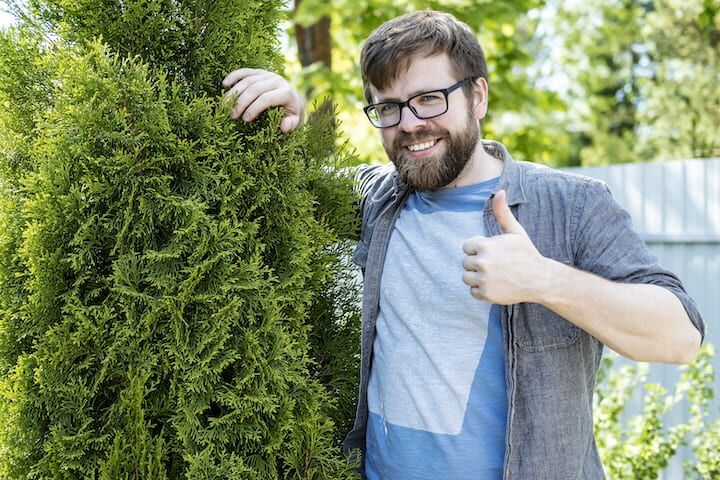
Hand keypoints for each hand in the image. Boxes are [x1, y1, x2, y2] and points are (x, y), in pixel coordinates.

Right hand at [222, 68, 303, 132]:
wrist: (293, 97)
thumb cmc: (291, 112)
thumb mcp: (295, 120)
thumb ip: (291, 124)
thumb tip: (284, 127)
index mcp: (286, 92)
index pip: (266, 98)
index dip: (254, 108)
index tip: (245, 119)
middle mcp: (277, 80)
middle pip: (254, 89)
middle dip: (241, 103)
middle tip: (232, 115)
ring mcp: (267, 74)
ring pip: (247, 80)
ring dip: (234, 93)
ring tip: (225, 106)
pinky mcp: (259, 72)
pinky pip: (245, 71)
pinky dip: (234, 76)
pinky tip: (224, 84)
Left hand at [461, 190, 548, 304]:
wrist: (540, 279)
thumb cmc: (526, 253)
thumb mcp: (515, 232)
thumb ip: (502, 213)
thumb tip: (500, 191)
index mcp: (485, 245)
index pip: (467, 247)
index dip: (478, 249)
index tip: (493, 253)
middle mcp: (482, 262)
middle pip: (465, 263)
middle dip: (478, 263)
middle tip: (496, 265)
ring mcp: (483, 279)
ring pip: (467, 278)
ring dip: (477, 277)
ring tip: (495, 275)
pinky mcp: (486, 294)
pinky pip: (473, 292)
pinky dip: (482, 291)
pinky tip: (496, 285)